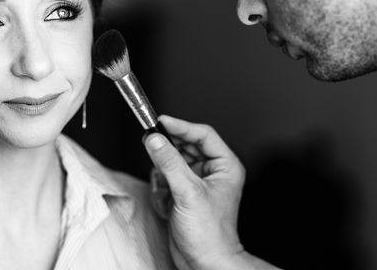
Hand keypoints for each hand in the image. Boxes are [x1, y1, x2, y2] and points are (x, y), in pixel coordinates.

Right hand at [144, 115, 276, 269]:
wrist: (204, 263)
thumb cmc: (209, 234)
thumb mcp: (187, 192)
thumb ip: (169, 162)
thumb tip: (155, 140)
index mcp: (225, 166)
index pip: (202, 134)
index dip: (181, 126)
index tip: (160, 121)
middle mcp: (213, 171)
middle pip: (186, 145)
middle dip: (169, 151)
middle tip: (152, 144)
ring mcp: (198, 182)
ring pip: (173, 160)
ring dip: (164, 172)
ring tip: (165, 188)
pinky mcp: (184, 192)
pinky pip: (167, 176)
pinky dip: (161, 186)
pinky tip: (166, 201)